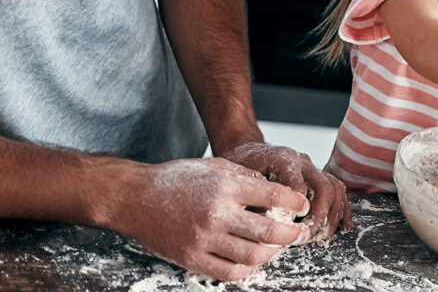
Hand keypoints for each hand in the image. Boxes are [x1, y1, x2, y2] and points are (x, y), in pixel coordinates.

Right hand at [112, 158, 310, 280]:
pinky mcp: (191, 258)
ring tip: (278, 247)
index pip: (273, 197)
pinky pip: (228, 272)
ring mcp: (203, 239)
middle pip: (269, 231)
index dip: (295, 204)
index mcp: (225, 187)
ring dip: (273, 254)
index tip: (303, 207)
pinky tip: (254, 261)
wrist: (134, 197)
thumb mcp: (214, 166)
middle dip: (293, 234)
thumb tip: (274, 188)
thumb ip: (245, 176)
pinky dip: (247, 270)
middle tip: (301, 233)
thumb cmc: (175, 179)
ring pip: (252, 256)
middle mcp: (216, 214)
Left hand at [221, 142, 352, 240]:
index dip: (299, 210)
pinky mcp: (317, 176)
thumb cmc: (241, 165)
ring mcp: (312, 167)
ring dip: (333, 214)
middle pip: (324, 187)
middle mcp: (302, 160)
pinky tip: (344, 226)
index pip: (300, 186)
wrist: (246, 150)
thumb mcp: (241, 178)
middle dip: (320, 215)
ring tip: (323, 235)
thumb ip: (257, 195)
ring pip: (335, 188)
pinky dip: (343, 209)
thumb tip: (269, 221)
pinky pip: (338, 189)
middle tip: (309, 234)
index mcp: (283, 158)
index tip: (293, 228)